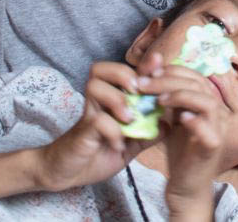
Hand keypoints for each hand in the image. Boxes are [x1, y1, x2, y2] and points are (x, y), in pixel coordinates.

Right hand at [34, 61, 153, 192]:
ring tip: (129, 119)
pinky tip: (119, 144)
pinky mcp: (82, 132)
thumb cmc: (99, 153)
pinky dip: (112, 130)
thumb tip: (169, 123)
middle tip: (138, 91)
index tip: (159, 65)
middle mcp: (97, 102)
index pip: (124, 72)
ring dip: (116, 99)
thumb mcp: (130, 145)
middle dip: (124, 74)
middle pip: (100, 69)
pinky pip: (97, 121)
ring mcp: (88, 114)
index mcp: (110, 99)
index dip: (141, 65)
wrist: (68, 173)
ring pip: (95, 87)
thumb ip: (148, 133)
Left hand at [151, 64, 230, 212]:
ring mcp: (218, 129)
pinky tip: (178, 118)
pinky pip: (209, 130)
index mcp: (208, 101)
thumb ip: (166, 97)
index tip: (146, 73)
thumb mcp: (171, 118)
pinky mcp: (214, 147)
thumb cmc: (180, 150)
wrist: (186, 184)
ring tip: (159, 100)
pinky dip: (194, 121)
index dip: (171, 70)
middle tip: (143, 84)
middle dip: (168, 80)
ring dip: (181, 96)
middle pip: (198, 84)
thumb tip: (151, 71)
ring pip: (207, 102)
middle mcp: (217, 112)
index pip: (194, 75)